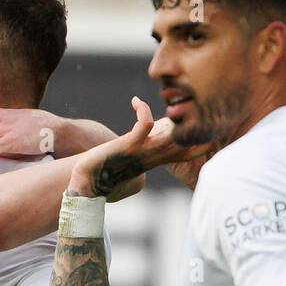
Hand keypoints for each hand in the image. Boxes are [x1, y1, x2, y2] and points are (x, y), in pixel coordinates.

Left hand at [67, 97, 209, 198]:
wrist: (85, 184)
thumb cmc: (102, 173)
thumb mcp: (129, 162)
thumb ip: (140, 151)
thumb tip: (145, 138)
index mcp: (154, 161)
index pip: (187, 151)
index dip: (200, 138)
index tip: (198, 119)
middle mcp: (152, 157)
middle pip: (187, 143)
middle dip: (195, 125)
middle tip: (190, 104)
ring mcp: (141, 151)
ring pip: (172, 136)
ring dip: (174, 118)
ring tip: (169, 104)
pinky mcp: (128, 146)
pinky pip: (144, 124)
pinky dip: (143, 110)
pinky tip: (135, 102)